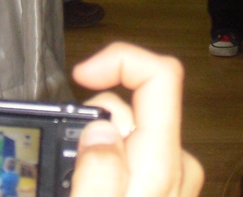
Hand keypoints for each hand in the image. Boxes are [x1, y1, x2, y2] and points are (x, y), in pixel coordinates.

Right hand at [71, 42, 202, 196]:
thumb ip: (99, 174)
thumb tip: (99, 128)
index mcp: (161, 165)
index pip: (161, 75)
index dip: (120, 59)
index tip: (82, 73)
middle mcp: (177, 165)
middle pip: (135, 103)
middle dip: (94, 117)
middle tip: (65, 157)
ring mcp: (173, 179)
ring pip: (132, 131)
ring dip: (99, 143)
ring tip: (76, 180)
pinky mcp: (165, 191)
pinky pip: (134, 155)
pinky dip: (109, 160)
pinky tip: (92, 185)